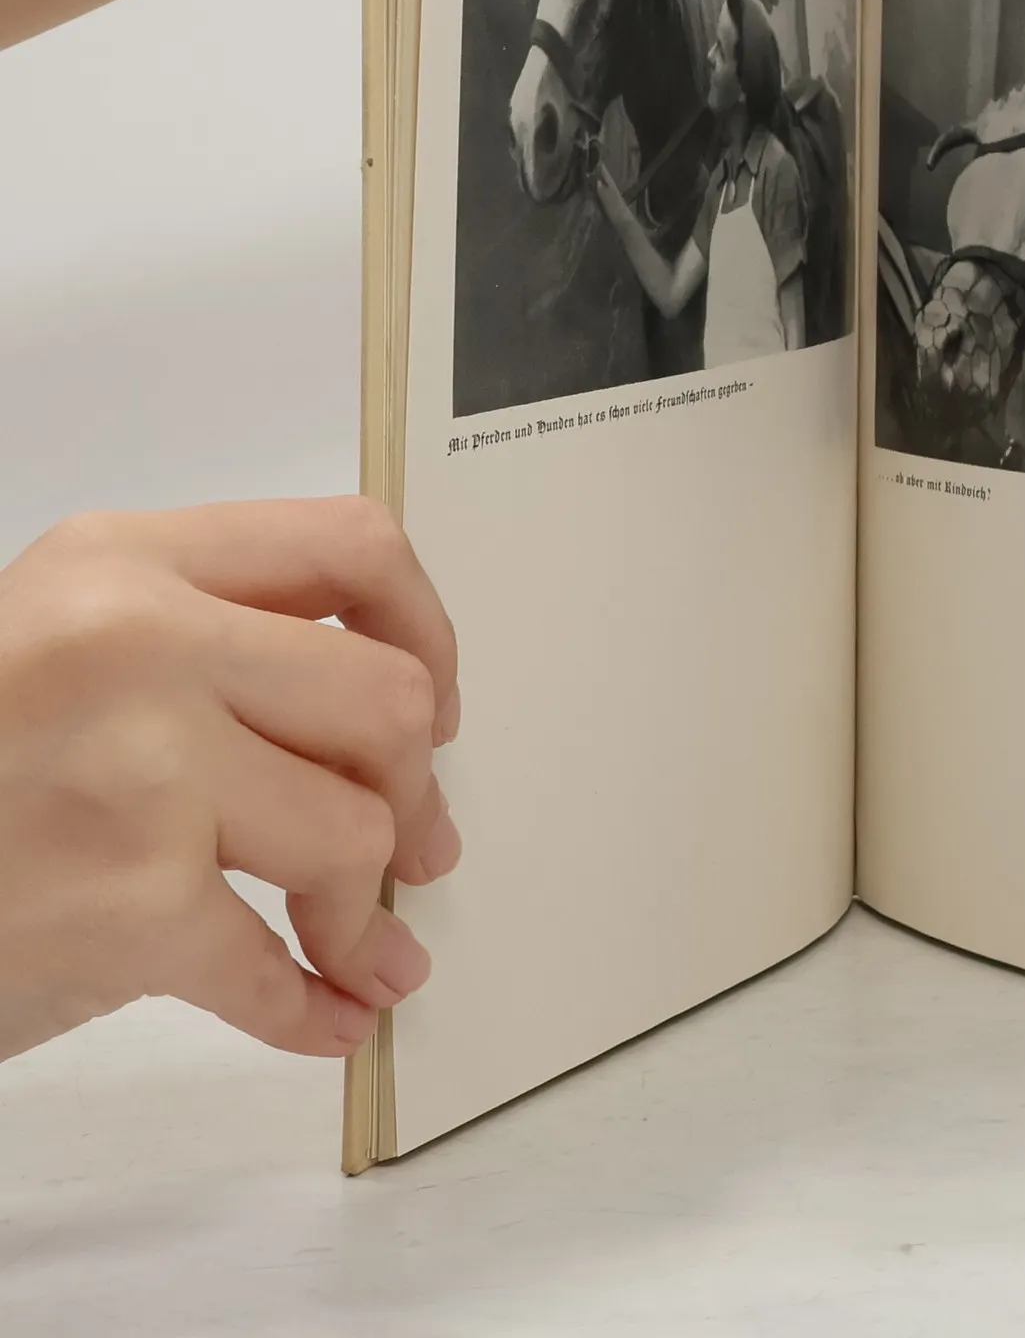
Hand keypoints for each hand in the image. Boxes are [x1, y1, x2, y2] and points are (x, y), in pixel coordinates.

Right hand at [0, 499, 458, 1064]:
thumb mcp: (56, 640)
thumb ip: (204, 643)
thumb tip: (377, 716)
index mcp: (126, 561)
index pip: (352, 547)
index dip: (424, 628)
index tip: (432, 695)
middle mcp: (138, 645)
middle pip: (384, 700)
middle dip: (412, 788)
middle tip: (414, 841)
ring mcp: (137, 773)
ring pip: (354, 831)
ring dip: (364, 911)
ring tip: (356, 941)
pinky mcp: (125, 907)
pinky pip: (274, 968)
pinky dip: (315, 1007)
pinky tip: (329, 1013)